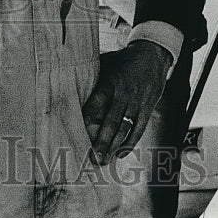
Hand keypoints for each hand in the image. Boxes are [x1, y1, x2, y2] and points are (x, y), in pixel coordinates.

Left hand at [82, 39, 171, 163]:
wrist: (152, 56)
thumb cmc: (121, 60)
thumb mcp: (104, 62)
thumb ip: (90, 74)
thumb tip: (64, 78)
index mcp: (110, 83)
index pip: (97, 104)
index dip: (88, 119)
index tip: (78, 134)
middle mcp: (124, 95)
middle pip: (112, 122)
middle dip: (102, 142)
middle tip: (92, 158)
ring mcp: (137, 104)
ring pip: (125, 130)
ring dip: (114, 147)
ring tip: (104, 161)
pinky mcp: (147, 109)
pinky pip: (139, 130)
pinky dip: (130, 143)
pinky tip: (121, 154)